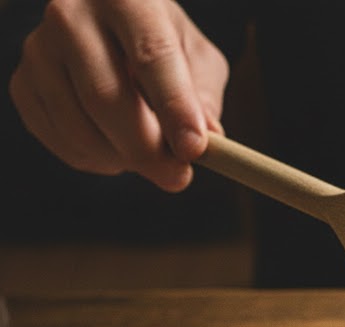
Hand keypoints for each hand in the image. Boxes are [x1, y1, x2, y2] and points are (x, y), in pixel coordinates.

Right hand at [8, 0, 228, 191]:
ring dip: (122, 159)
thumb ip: (205, 97)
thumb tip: (206, 138)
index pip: (151, 56)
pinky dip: (96, 160)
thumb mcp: (198, 60)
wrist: (111, 31)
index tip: (194, 150)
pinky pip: (61, 142)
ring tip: (148, 156)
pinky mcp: (23, 85)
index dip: (175, 109)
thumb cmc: (163, 46)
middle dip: (147, 150)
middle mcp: (71, 14)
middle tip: (178, 177)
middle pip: (105, 97)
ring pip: (80, 128)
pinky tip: (115, 147)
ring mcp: (38, 49)